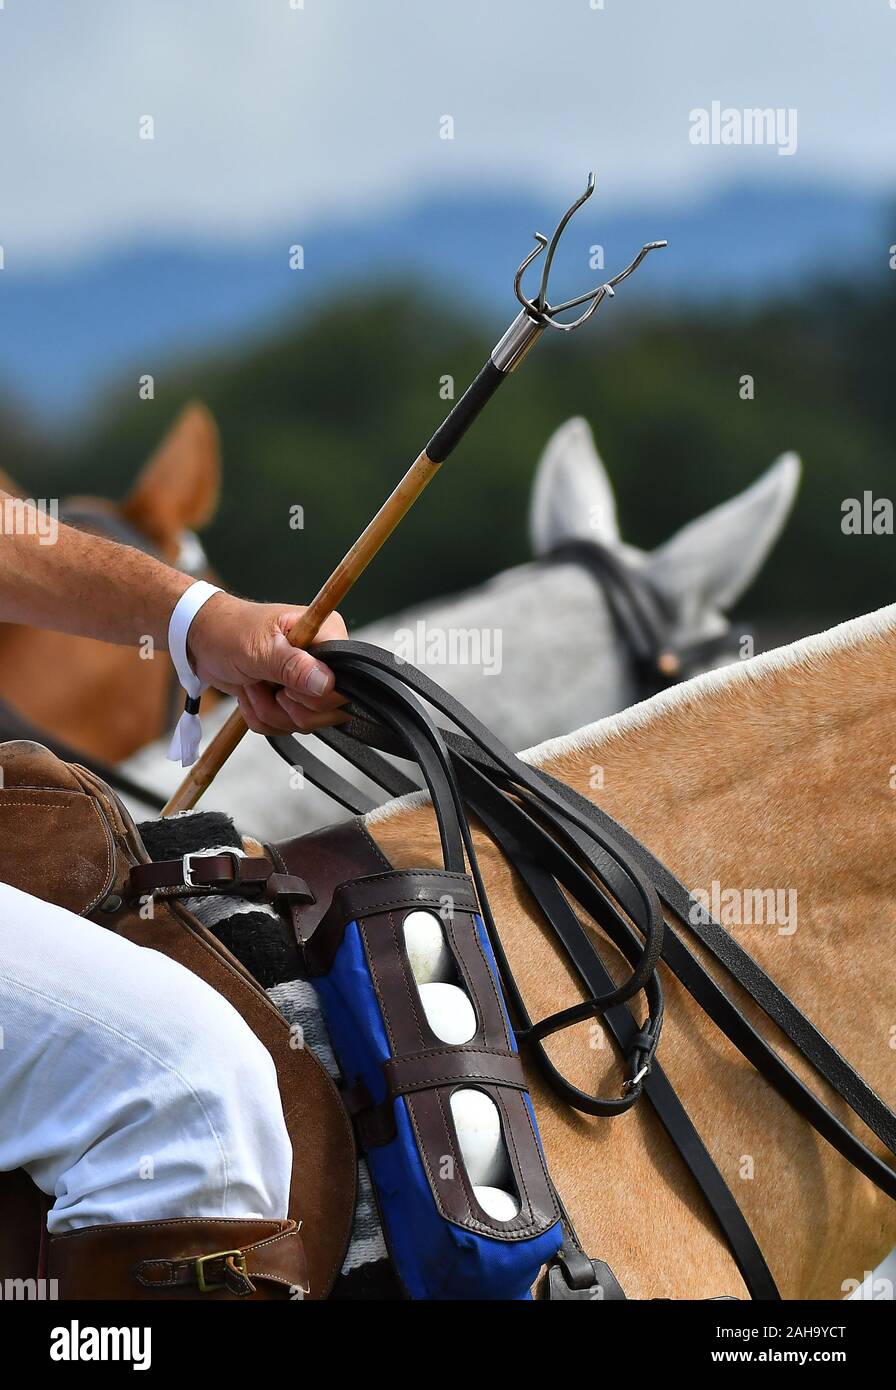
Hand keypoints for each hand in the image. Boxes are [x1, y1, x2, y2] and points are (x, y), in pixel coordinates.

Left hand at [186, 593, 348, 734]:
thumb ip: (293, 666)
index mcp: (326, 635)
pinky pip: (288, 727)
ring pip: (306, 723)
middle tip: (264, 681)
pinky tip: (252, 693)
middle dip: (288, 707)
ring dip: (270, 711)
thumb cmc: (228, 631)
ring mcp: (309, 683)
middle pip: (329, 710)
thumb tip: (327, 684)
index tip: (286, 684)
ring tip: (253, 684)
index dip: (316, 694)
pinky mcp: (294, 700)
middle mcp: (324, 660)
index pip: (345, 681)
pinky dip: (263, 717)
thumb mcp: (259, 648)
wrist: (202, 642)